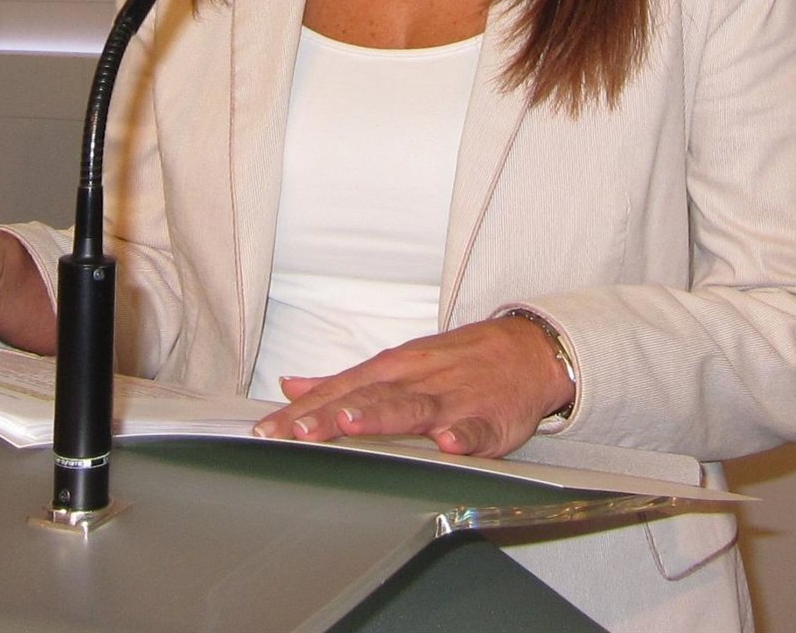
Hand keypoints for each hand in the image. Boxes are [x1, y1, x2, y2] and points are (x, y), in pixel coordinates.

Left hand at [251, 316, 573, 458]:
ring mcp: (452, 400)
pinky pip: (475, 431)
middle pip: (368, 399)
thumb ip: (343, 381)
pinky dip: (461, 437)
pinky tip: (446, 444)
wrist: (526, 351)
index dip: (304, 412)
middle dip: (331, 415)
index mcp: (392, 369)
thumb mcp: (396, 363)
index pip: (340, 390)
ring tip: (353, 425)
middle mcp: (417, 381)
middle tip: (298, 431)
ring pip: (414, 409)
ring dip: (383, 416)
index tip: (269, 430)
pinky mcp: (488, 420)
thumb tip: (292, 385)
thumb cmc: (456, 361)